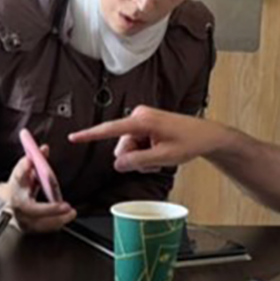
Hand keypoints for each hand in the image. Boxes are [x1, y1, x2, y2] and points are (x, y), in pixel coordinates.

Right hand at [3, 145, 75, 232]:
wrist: (4, 204)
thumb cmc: (18, 187)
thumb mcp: (24, 172)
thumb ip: (35, 161)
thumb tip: (44, 149)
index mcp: (14, 186)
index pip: (18, 176)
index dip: (23, 168)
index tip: (30, 161)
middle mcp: (15, 204)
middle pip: (30, 209)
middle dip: (49, 209)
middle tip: (66, 206)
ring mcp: (20, 218)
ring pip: (37, 223)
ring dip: (56, 219)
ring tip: (71, 213)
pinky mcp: (27, 228)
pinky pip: (42, 228)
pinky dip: (54, 224)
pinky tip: (65, 219)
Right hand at [68, 105, 229, 172]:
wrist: (206, 136)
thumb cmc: (190, 142)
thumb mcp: (163, 157)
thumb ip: (138, 161)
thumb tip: (118, 164)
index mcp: (142, 121)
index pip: (110, 129)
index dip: (90, 135)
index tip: (73, 137)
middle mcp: (139, 117)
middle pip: (121, 147)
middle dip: (134, 159)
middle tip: (155, 162)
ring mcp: (142, 120)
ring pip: (128, 148)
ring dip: (141, 158)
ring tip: (160, 157)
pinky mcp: (145, 125)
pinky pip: (135, 145)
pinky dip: (145, 153)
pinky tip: (159, 153)